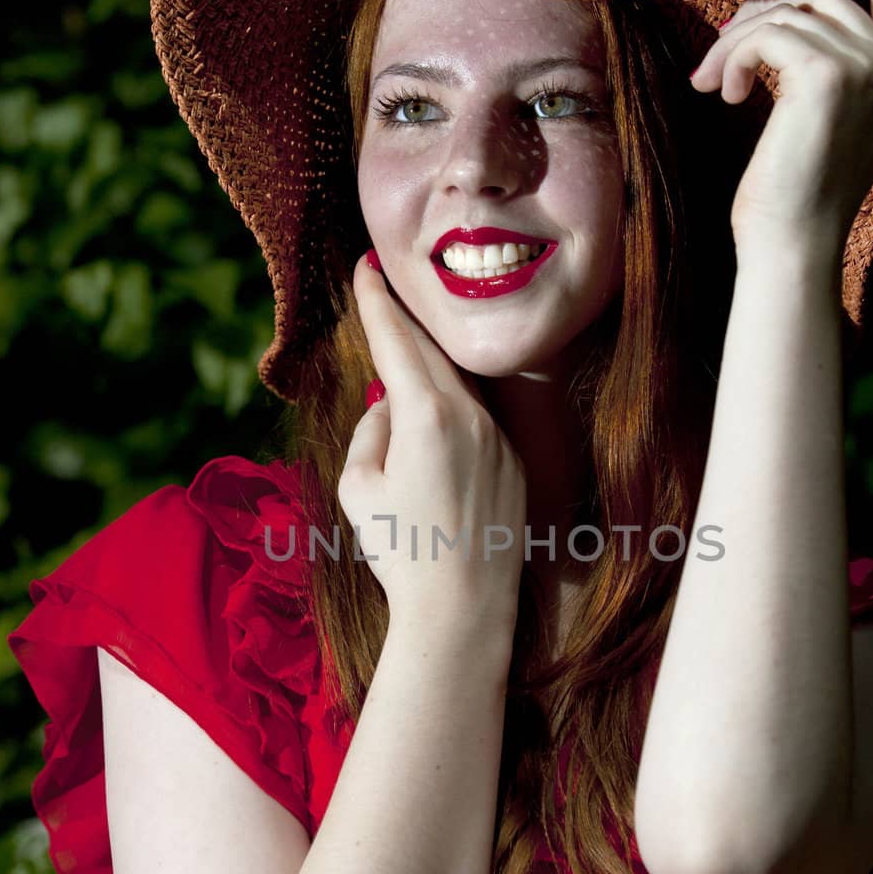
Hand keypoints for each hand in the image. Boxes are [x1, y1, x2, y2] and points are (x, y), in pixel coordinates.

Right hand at [337, 254, 527, 638]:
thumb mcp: (360, 488)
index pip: (396, 341)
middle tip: (379, 283)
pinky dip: (450, 405)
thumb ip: (370, 432)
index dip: (376, 301)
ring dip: (427, 362)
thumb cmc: (401, 551)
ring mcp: (498, 439)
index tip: (365, 266)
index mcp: (426, 416)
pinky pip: (476, 419)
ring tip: (400, 346)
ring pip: (456, 384)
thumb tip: (388, 407)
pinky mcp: (512, 463)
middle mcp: (470, 417)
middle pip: (429, 352)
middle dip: (402, 318)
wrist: (464, 607)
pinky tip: (430, 416)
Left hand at [689, 0, 872, 254]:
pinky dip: (732, 56)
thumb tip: (787, 5)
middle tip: (722, 55)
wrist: (792, 243)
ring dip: (735, 41)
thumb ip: (832, 61)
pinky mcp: (826, 74)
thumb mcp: (827, 117)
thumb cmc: (796, 192)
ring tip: (712, 82)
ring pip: (786, 12)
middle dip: (763, 13)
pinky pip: (765, 33)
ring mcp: (868, 67)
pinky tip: (722, 92)